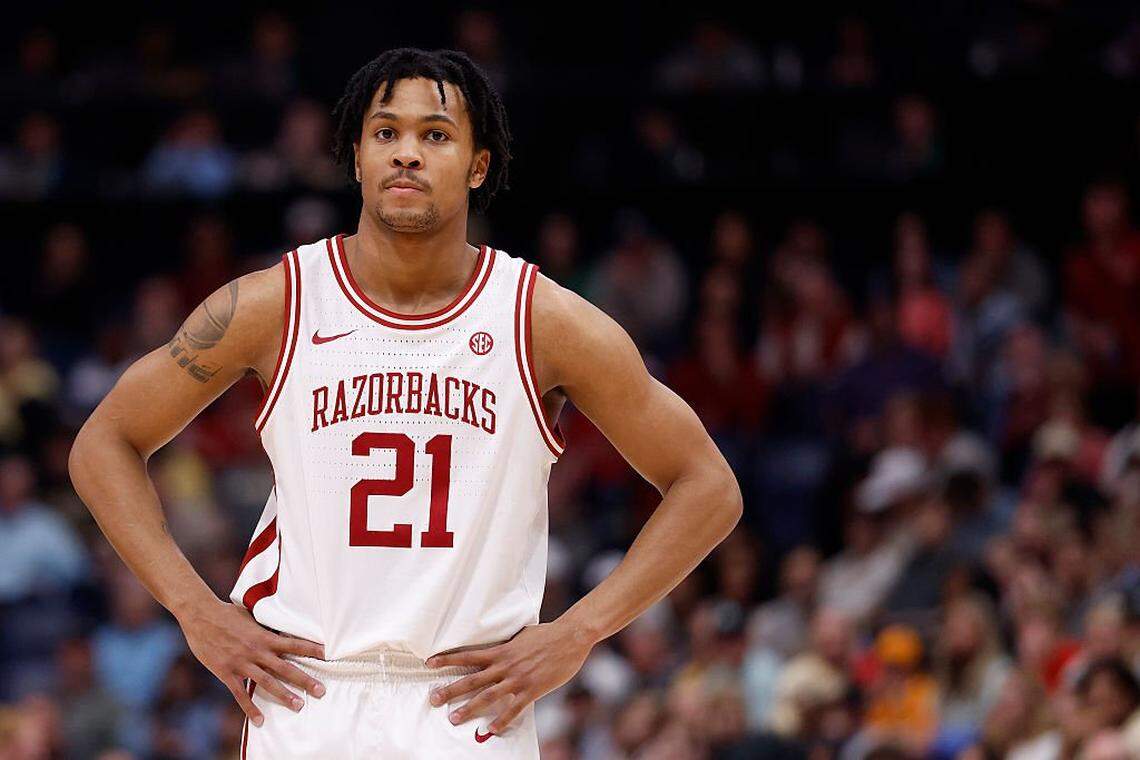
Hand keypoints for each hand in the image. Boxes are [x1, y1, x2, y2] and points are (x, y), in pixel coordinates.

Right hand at [177, 598, 326, 726]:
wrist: (201, 615)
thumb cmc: (227, 613)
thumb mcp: (252, 616)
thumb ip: (266, 626)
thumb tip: (283, 627)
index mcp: (265, 636)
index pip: (294, 643)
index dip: (312, 649)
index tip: (328, 656)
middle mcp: (257, 650)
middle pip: (286, 668)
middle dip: (305, 680)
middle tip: (321, 691)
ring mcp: (242, 663)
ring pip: (267, 682)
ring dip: (284, 695)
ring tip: (299, 706)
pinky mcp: (226, 672)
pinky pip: (240, 694)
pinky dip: (250, 708)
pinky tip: (260, 720)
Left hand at [425, 620, 594, 734]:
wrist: (571, 636)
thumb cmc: (548, 634)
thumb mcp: (521, 635)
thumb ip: (508, 644)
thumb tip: (499, 646)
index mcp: (502, 651)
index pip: (469, 655)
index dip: (448, 659)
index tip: (430, 663)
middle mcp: (505, 665)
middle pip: (472, 679)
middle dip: (451, 689)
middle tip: (434, 698)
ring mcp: (518, 678)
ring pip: (488, 696)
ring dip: (469, 708)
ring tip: (454, 718)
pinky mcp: (532, 689)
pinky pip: (514, 708)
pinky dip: (501, 720)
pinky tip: (490, 730)